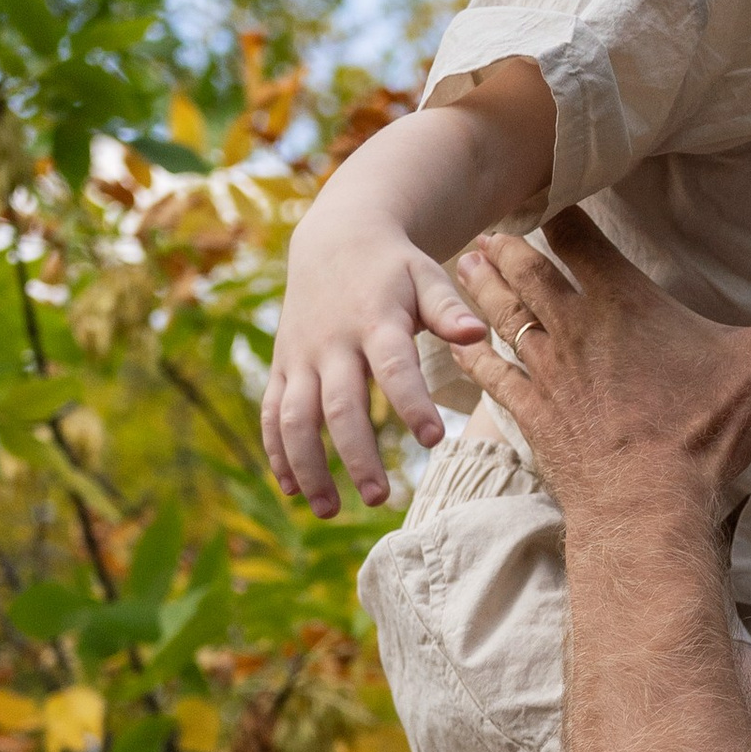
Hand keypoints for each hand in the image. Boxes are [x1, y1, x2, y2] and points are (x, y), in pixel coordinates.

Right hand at [263, 196, 491, 518]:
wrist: (335, 239)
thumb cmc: (394, 268)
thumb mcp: (426, 276)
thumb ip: (448, 310)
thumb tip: (478, 334)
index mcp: (375, 320)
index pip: (393, 366)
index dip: (411, 402)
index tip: (434, 439)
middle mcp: (332, 342)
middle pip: (339, 405)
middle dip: (357, 454)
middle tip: (379, 498)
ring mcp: (301, 356)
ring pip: (295, 417)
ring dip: (308, 465)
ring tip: (329, 511)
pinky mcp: (282, 366)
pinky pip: (272, 413)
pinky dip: (277, 452)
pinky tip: (293, 490)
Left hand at [453, 211, 750, 518]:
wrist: (644, 510)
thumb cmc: (704, 433)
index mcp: (621, 300)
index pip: (575, 234)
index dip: (560, 210)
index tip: (548, 189)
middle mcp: (571, 326)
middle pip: (523, 269)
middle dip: (507, 245)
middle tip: (490, 224)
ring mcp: (544, 373)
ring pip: (496, 315)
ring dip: (478, 287)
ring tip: (464, 263)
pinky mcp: (530, 417)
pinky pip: (490, 376)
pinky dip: (470, 355)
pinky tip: (457, 347)